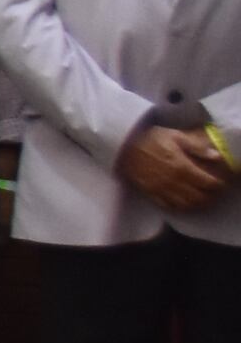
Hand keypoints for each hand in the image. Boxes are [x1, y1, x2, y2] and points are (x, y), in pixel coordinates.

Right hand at [117, 119, 232, 211]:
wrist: (122, 145)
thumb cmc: (150, 138)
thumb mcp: (175, 135)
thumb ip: (196, 147)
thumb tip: (216, 156)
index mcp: (182, 167)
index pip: (207, 183)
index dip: (217, 185)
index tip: (220, 183)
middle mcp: (173, 182)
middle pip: (198, 197)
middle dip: (209, 196)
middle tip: (212, 192)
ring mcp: (161, 189)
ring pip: (185, 204)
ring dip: (196, 203)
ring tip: (200, 198)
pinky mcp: (150, 193)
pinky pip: (169, 206)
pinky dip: (179, 207)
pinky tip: (183, 202)